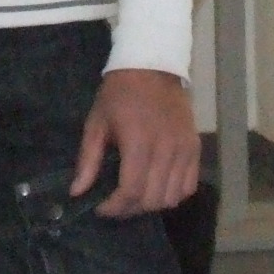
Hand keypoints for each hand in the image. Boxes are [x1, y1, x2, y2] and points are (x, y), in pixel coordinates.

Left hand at [73, 67, 199, 218]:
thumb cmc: (120, 93)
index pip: (131, 191)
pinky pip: (189, 186)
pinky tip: (158, 186)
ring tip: (136, 196)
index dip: (115, 207)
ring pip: (172, 198)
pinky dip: (173, 194)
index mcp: (138, 142)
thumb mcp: (97, 122)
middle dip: (130, 208)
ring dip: (152, 204)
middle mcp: (166, 149)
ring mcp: (184, 150)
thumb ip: (88, 160)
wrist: (152, 66)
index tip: (100, 207)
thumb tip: (77, 192)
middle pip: (152, 199)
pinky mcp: (195, 148)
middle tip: (116, 203)